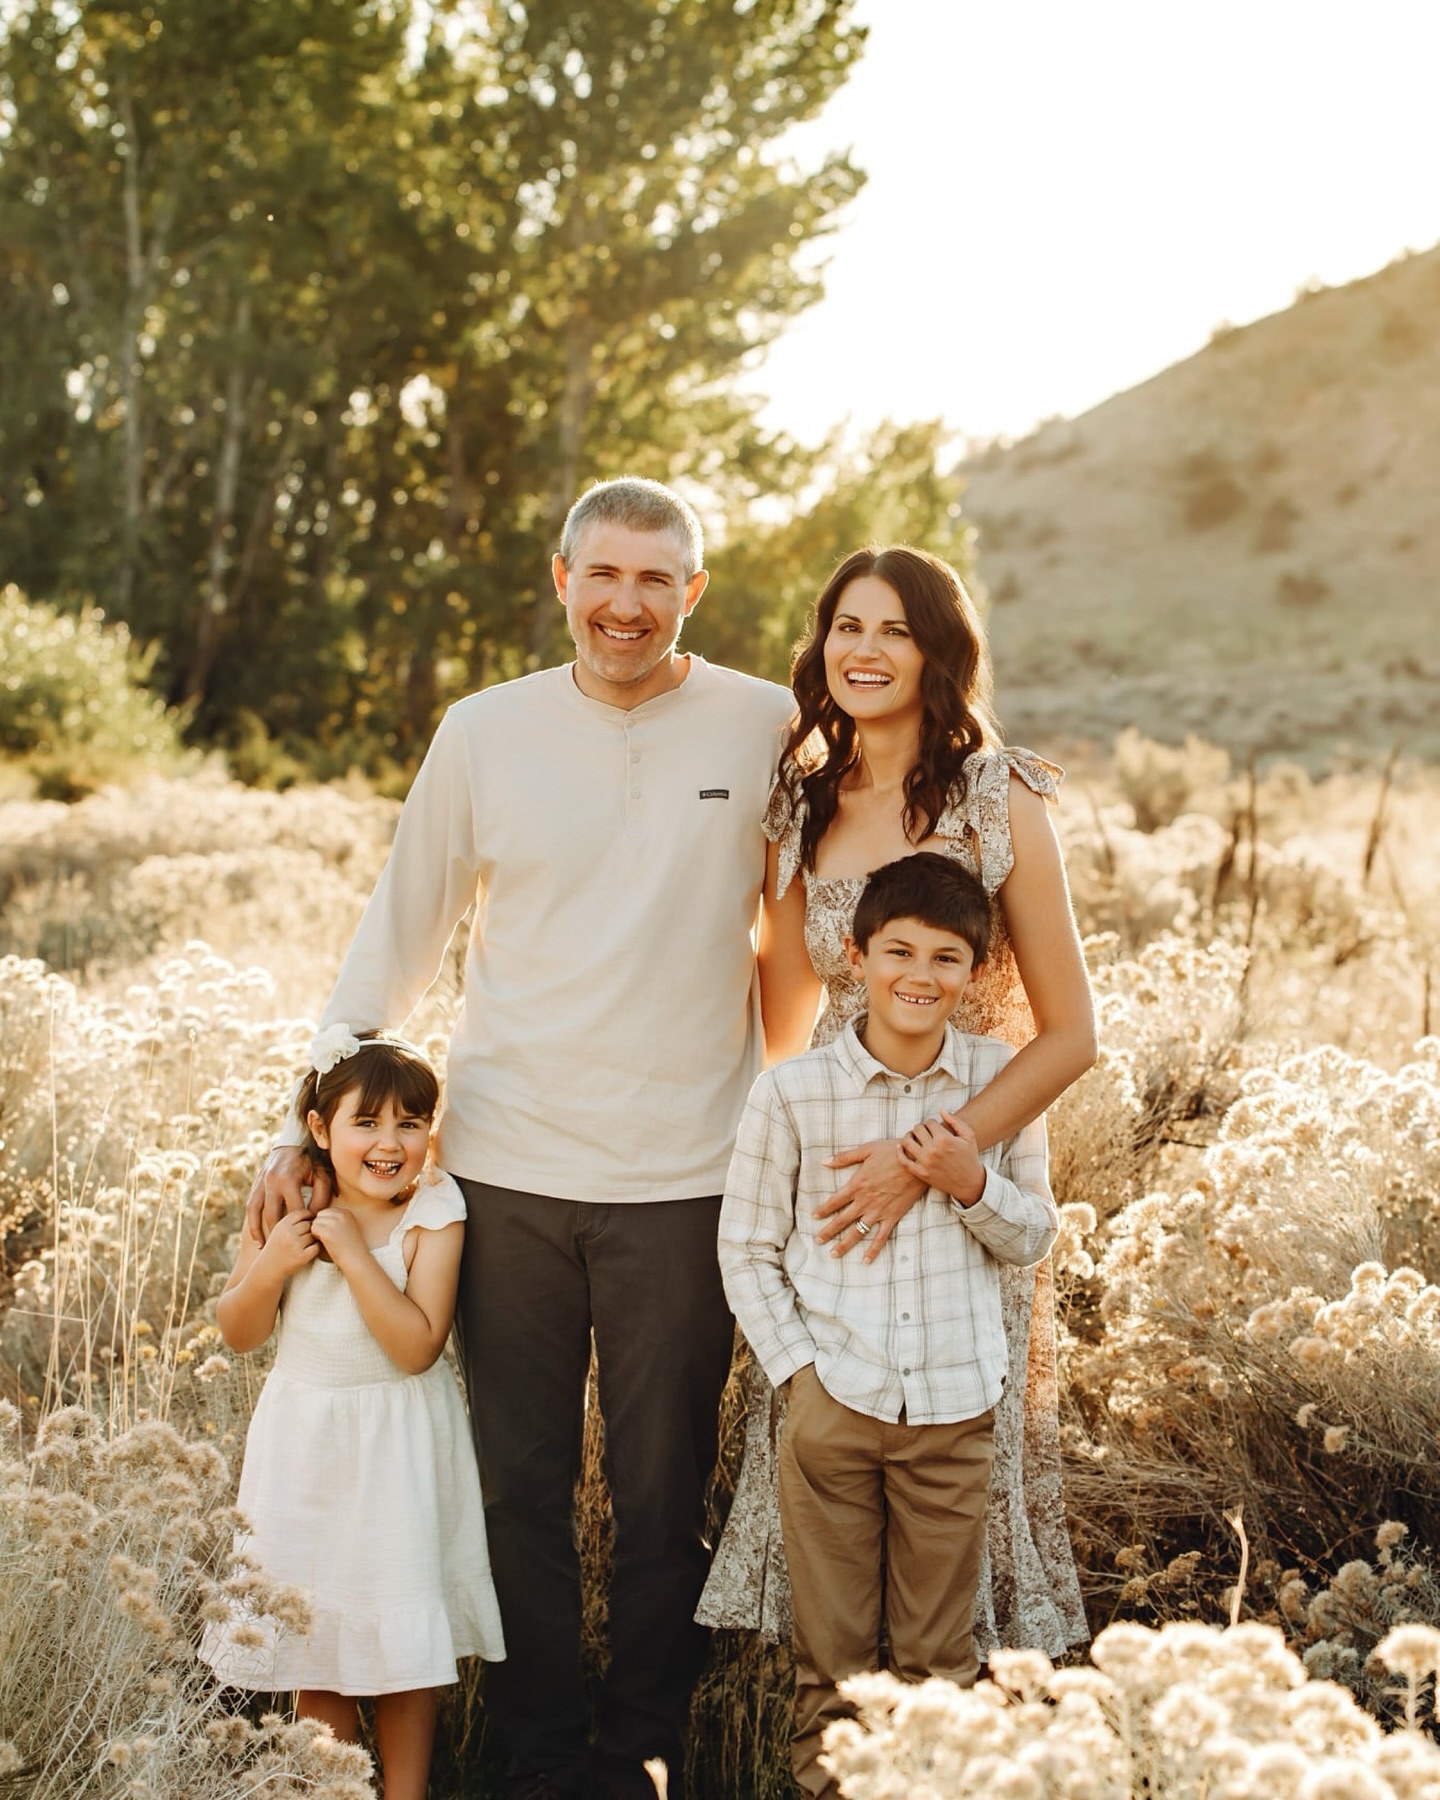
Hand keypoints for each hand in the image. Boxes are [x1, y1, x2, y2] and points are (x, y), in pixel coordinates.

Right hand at [245, 1146, 331, 1242]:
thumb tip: (315, 1219)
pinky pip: (250, 1207)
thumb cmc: (312, 1161)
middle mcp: (270, 1182)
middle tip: (286, 1248)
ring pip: (256, 1213)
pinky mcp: (255, 1184)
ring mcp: (260, 1183)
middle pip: (273, 1216)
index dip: (302, 1225)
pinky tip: (257, 1235)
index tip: (308, 1236)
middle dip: (279, 1233)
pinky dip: (252, 1222)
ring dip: (259, 1231)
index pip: (294, 1211)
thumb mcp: (322, 1176)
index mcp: (288, 1180)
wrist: (293, 1142)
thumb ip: (321, 1197)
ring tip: (264, 1247)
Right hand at [254, 1209, 319, 1279]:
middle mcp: (288, 1234)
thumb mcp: (279, 1230)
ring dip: (313, 1238)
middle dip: (309, 1229)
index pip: (301, 1213)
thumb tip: (313, 1211)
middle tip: (305, 1235)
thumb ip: (292, 1220)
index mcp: (282, 1225)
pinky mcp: (302, 1257)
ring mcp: (295, 1245)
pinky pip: (316, 1247)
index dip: (307, 1215)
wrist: (268, 1268)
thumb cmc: (276, 1247)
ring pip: (313, 1235)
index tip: (309, 1219)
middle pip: (309, 1224)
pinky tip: (309, 1250)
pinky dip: (315, 1248)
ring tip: (305, 1243)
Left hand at [308, 1205, 366, 1272]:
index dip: (326, 1222)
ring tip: (326, 1240)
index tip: (332, 1232)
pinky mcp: (328, 1232)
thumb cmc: (351, 1246)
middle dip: (321, 1224)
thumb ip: (338, 1220)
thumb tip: (321, 1218)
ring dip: (317, 1231)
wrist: (356, 1258)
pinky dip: (315, 1236)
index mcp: (346, 1212)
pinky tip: (324, 1242)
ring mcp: (334, 1223)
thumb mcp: (349, 1227)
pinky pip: (313, 1229)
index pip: (327, 1211)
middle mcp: (341, 1214)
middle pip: (321, 1214)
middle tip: (327, 1236)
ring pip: (316, 1221)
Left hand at [815, 1138, 925, 1260]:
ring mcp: (878, 1212)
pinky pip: (881, 1237)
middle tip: (817, 1241)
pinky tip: (866, 1260)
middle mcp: (865, 1201)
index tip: (813, 1217)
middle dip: (828, 1232)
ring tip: (833, 1254)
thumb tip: (824, 1161)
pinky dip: (873, 1250)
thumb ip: (844, 1157)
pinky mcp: (892, 1217)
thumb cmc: (892, 1152)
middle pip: (842, 1220)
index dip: (823, 1210)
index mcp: (857, 1185)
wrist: (917, 1162)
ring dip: (844, 1245)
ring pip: (857, 1232)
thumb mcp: (866, 1150)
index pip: (834, 1201)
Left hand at [898, 1110, 985, 1205]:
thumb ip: (955, 1121)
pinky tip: (901, 1146)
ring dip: (909, 1136)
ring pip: (906, 1141)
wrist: (970, 1183)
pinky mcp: (921, 1173)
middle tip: (924, 1132)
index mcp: (944, 1139)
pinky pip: (904, 1160)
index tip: (934, 1127)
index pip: (929, 1122)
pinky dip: (899, 1152)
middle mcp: (933, 1150)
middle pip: (917, 1129)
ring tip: (913, 1137)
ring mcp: (925, 1162)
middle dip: (920, 1128)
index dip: (931, 1122)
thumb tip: (941, 1110)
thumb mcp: (969, 1136)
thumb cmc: (970, 1157)